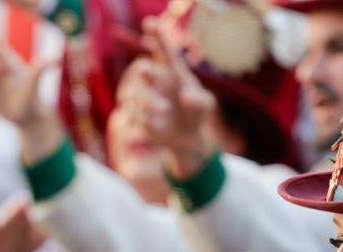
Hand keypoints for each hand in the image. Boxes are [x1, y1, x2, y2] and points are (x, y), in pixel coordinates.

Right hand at [134, 18, 218, 179]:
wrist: (188, 138)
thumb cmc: (197, 113)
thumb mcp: (206, 105)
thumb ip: (200, 100)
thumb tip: (185, 96)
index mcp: (172, 72)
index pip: (164, 51)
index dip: (157, 36)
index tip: (149, 23)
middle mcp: (156, 82)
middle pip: (144, 70)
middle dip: (144, 70)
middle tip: (145, 69)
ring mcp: (147, 99)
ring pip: (138, 95)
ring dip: (150, 101)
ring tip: (164, 109)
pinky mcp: (141, 118)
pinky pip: (136, 115)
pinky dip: (146, 118)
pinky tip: (157, 124)